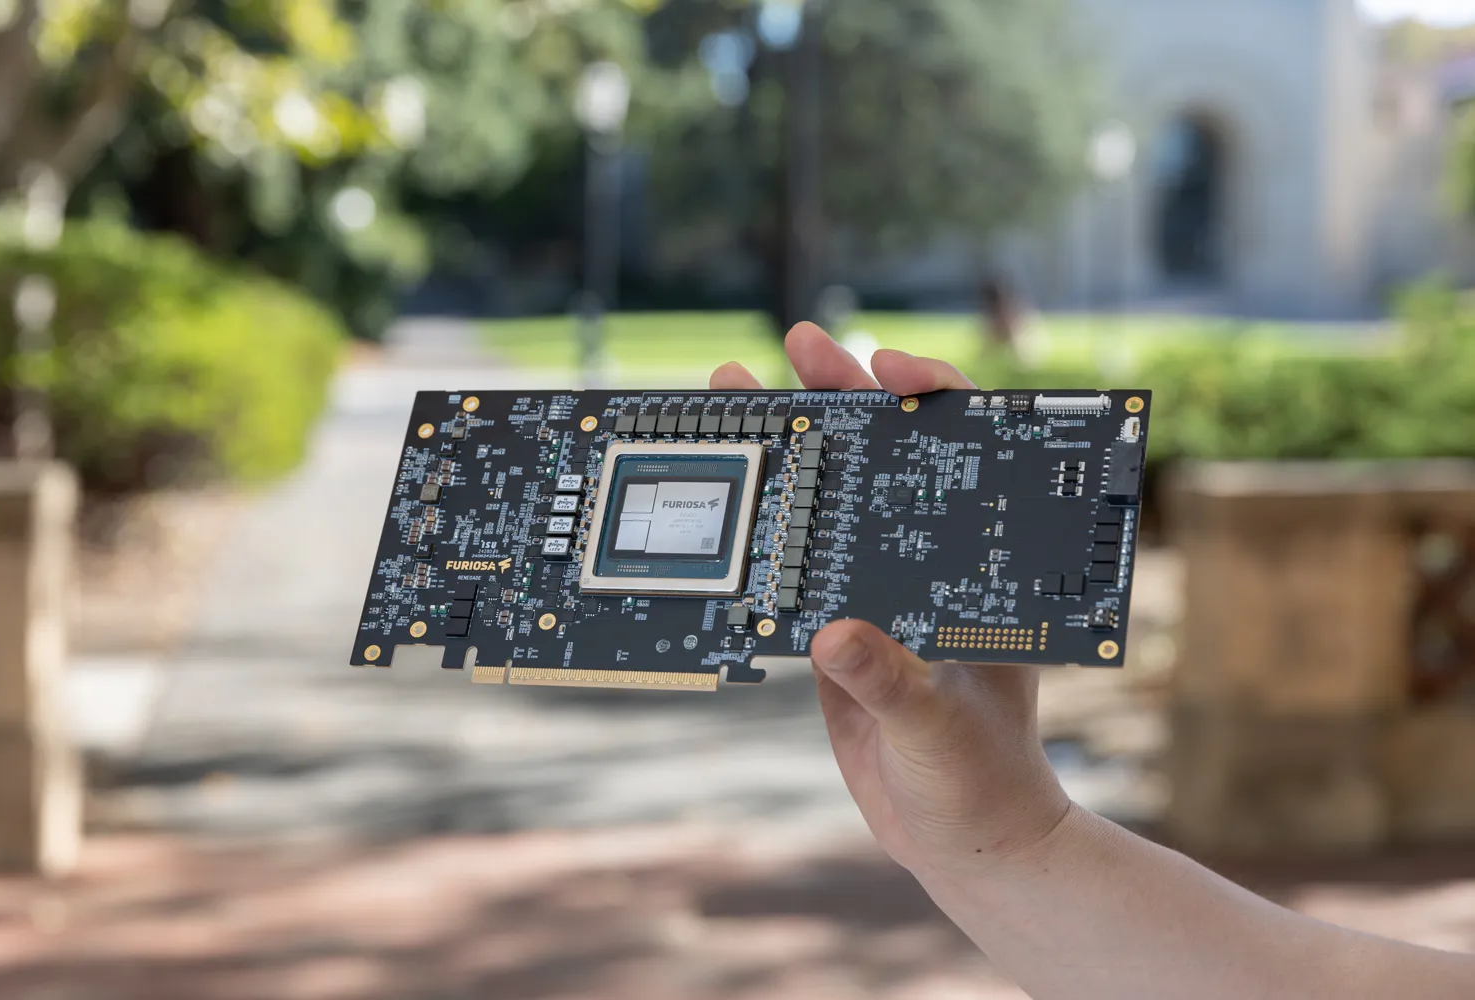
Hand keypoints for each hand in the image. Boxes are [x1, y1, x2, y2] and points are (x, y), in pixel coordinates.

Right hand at [711, 323, 1071, 882]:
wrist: (963, 843)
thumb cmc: (984, 781)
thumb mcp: (942, 726)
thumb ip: (892, 680)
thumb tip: (833, 633)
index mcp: (981, 572)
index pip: (969, 459)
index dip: (932, 400)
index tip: (887, 366)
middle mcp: (932, 569)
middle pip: (886, 461)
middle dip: (842, 396)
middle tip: (797, 344)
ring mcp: (880, 596)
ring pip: (832, 503)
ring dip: (790, 449)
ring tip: (740, 393)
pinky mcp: (839, 632)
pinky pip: (796, 567)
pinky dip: (762, 530)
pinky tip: (725, 496)